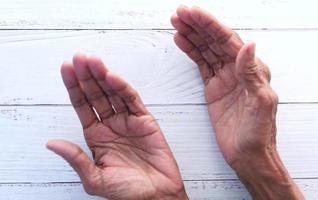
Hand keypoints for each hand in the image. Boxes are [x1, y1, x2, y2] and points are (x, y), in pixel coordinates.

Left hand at [47, 54, 187, 199]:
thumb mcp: (95, 179)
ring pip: (113, 93)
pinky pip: (132, 101)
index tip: (66, 69)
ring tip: (92, 61)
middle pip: (96, 95)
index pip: (82, 107)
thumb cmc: (128, 192)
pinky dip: (122, 88)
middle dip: (86, 76)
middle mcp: (111, 125)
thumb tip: (52, 144)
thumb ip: (76, 159)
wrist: (157, 197)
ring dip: (102, 77)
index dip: (74, 88)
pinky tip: (111, 77)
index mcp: (96, 137)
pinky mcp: (145, 121)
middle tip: (78, 58)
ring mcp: (128, 121)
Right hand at [172, 6, 303, 198]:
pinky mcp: (214, 88)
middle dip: (198, 25)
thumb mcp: (260, 104)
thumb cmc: (259, 134)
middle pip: (215, 41)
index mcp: (253, 70)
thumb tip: (249, 45)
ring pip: (207, 50)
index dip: (210, 26)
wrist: (249, 156)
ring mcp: (225, 78)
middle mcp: (239, 70)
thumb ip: (252, 74)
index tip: (193, 14)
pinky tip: (182, 41)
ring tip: (177, 22)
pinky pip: (201, 65)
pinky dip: (191, 51)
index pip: (228, 41)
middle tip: (180, 13)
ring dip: (193, 35)